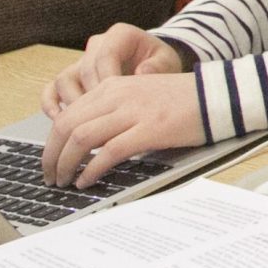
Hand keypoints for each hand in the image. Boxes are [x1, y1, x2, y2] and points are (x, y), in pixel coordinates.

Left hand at [42, 67, 199, 187]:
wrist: (217, 95)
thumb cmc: (182, 100)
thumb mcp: (138, 96)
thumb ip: (112, 111)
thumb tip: (86, 141)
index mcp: (112, 86)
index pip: (67, 114)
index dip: (51, 142)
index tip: (50, 160)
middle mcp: (117, 96)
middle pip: (67, 126)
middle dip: (51, 156)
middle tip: (50, 176)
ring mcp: (132, 112)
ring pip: (81, 138)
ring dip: (66, 164)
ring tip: (64, 181)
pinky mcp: (148, 130)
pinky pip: (108, 151)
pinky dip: (92, 169)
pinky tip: (87, 181)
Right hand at [43, 24, 182, 118]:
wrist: (153, 66)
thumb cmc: (159, 64)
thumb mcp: (167, 61)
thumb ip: (158, 66)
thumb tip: (142, 73)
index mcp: (120, 35)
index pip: (105, 56)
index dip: (107, 81)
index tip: (116, 103)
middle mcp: (96, 45)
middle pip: (84, 70)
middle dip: (92, 97)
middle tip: (101, 120)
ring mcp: (81, 62)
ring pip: (64, 79)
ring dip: (72, 104)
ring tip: (84, 124)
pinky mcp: (71, 78)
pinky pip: (52, 89)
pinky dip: (51, 104)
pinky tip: (57, 120)